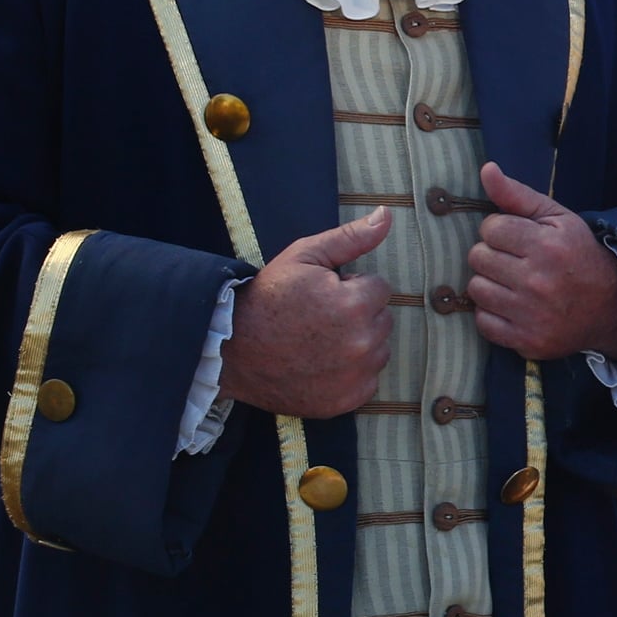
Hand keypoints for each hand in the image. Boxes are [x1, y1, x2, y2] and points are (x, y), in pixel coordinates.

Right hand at [221, 209, 395, 418]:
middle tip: (318, 319)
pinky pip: (368, 380)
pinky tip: (320, 365)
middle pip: (382, 319)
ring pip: (378, 349)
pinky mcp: (346, 400)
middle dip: (357, 314)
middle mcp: (362, 343)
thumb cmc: (267, 298)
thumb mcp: (304, 256)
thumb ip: (351, 237)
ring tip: (318, 341)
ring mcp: (355, 376)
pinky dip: (351, 374)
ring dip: (358, 343)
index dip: (351, 287)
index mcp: (355, 305)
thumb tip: (386, 215)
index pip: (379, 288)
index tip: (322, 295)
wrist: (230, 350)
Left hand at [466, 163, 616, 360]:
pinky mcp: (527, 341)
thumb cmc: (579, 255)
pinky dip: (493, 314)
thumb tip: (486, 169)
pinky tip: (513, 306)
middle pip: (478, 257)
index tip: (518, 238)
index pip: (490, 228)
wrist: (613, 306)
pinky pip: (483, 322)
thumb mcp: (557, 218)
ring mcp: (532, 314)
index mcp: (548, 245)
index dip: (500, 230)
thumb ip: (518, 195)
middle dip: (492, 255)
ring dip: (490, 283)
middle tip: (515, 260)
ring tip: (513, 283)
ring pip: (476, 289)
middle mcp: (539, 281)